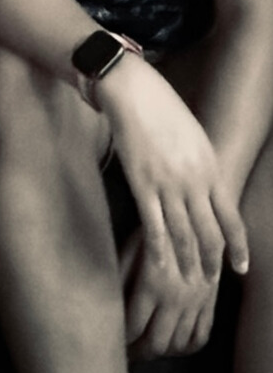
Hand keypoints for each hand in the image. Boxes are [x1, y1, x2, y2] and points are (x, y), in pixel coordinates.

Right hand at [95, 56, 246, 287]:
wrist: (131, 89)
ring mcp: (167, 183)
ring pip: (182, 234)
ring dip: (187, 262)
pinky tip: (159, 265)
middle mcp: (194, 180)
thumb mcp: (195, 136)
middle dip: (212, 262)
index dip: (237, 247)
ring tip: (188, 282)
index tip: (240, 268)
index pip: (231, 218)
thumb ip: (202, 166)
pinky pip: (152, 223)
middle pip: (209, 232)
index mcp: (210, 168)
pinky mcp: (140, 181)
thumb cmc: (162, 107)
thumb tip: (205, 192)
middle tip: (209, 282)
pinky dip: (157, 248)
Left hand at [121, 227, 218, 358]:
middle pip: (156, 342)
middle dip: (139, 352)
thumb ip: (120, 272)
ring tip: (146, 351)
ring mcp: (196, 304)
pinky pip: (201, 336)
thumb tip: (105, 299)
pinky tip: (174, 345)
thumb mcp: (133, 245)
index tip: (111, 340)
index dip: (121, 338)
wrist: (197, 218)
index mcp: (152, 284)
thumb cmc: (157, 227)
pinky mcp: (210, 304)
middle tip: (126, 353)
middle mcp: (175, 299)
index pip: (134, 325)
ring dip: (161, 352)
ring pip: (178, 344)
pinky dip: (187, 347)